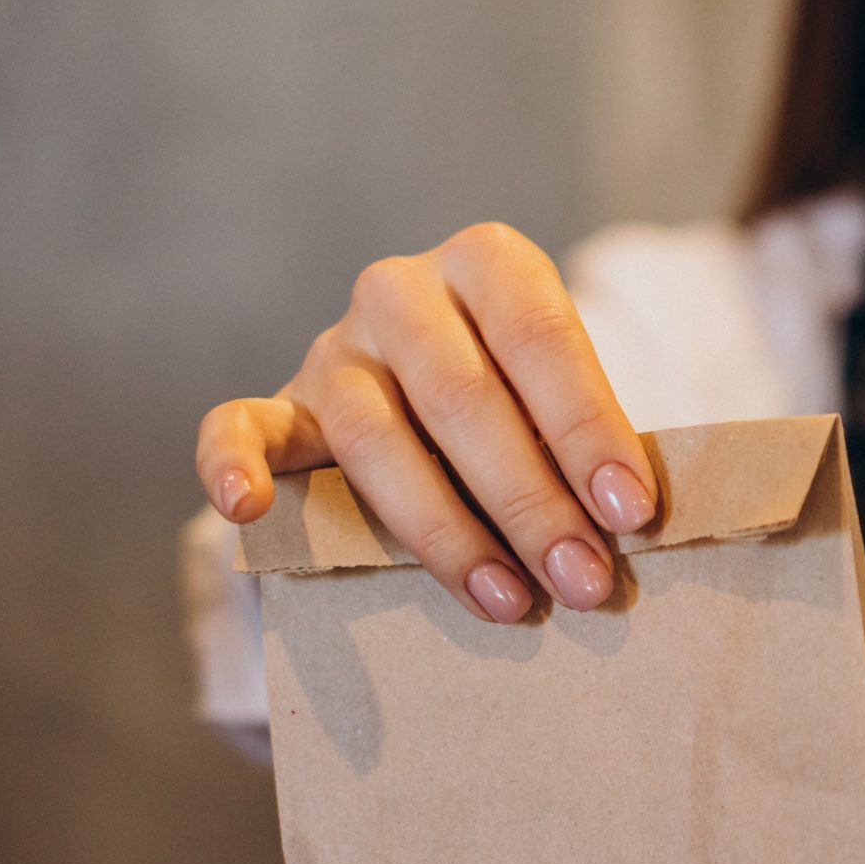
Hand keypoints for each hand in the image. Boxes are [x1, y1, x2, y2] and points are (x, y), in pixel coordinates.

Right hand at [195, 223, 656, 624]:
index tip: (630, 511)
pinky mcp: (280, 403)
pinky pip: (238, 426)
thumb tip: (633, 532)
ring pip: (374, 436)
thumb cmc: (527, 406)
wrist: (433, 398)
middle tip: (584, 580)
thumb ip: (586, 446)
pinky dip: (232, 464)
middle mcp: (403, 291)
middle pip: (464, 397)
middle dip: (532, 500)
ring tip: (509, 599)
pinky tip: (248, 507)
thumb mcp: (562, 400)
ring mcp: (335, 346)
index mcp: (491, 264)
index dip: (588, 428)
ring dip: (445, 530)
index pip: (542, 339)